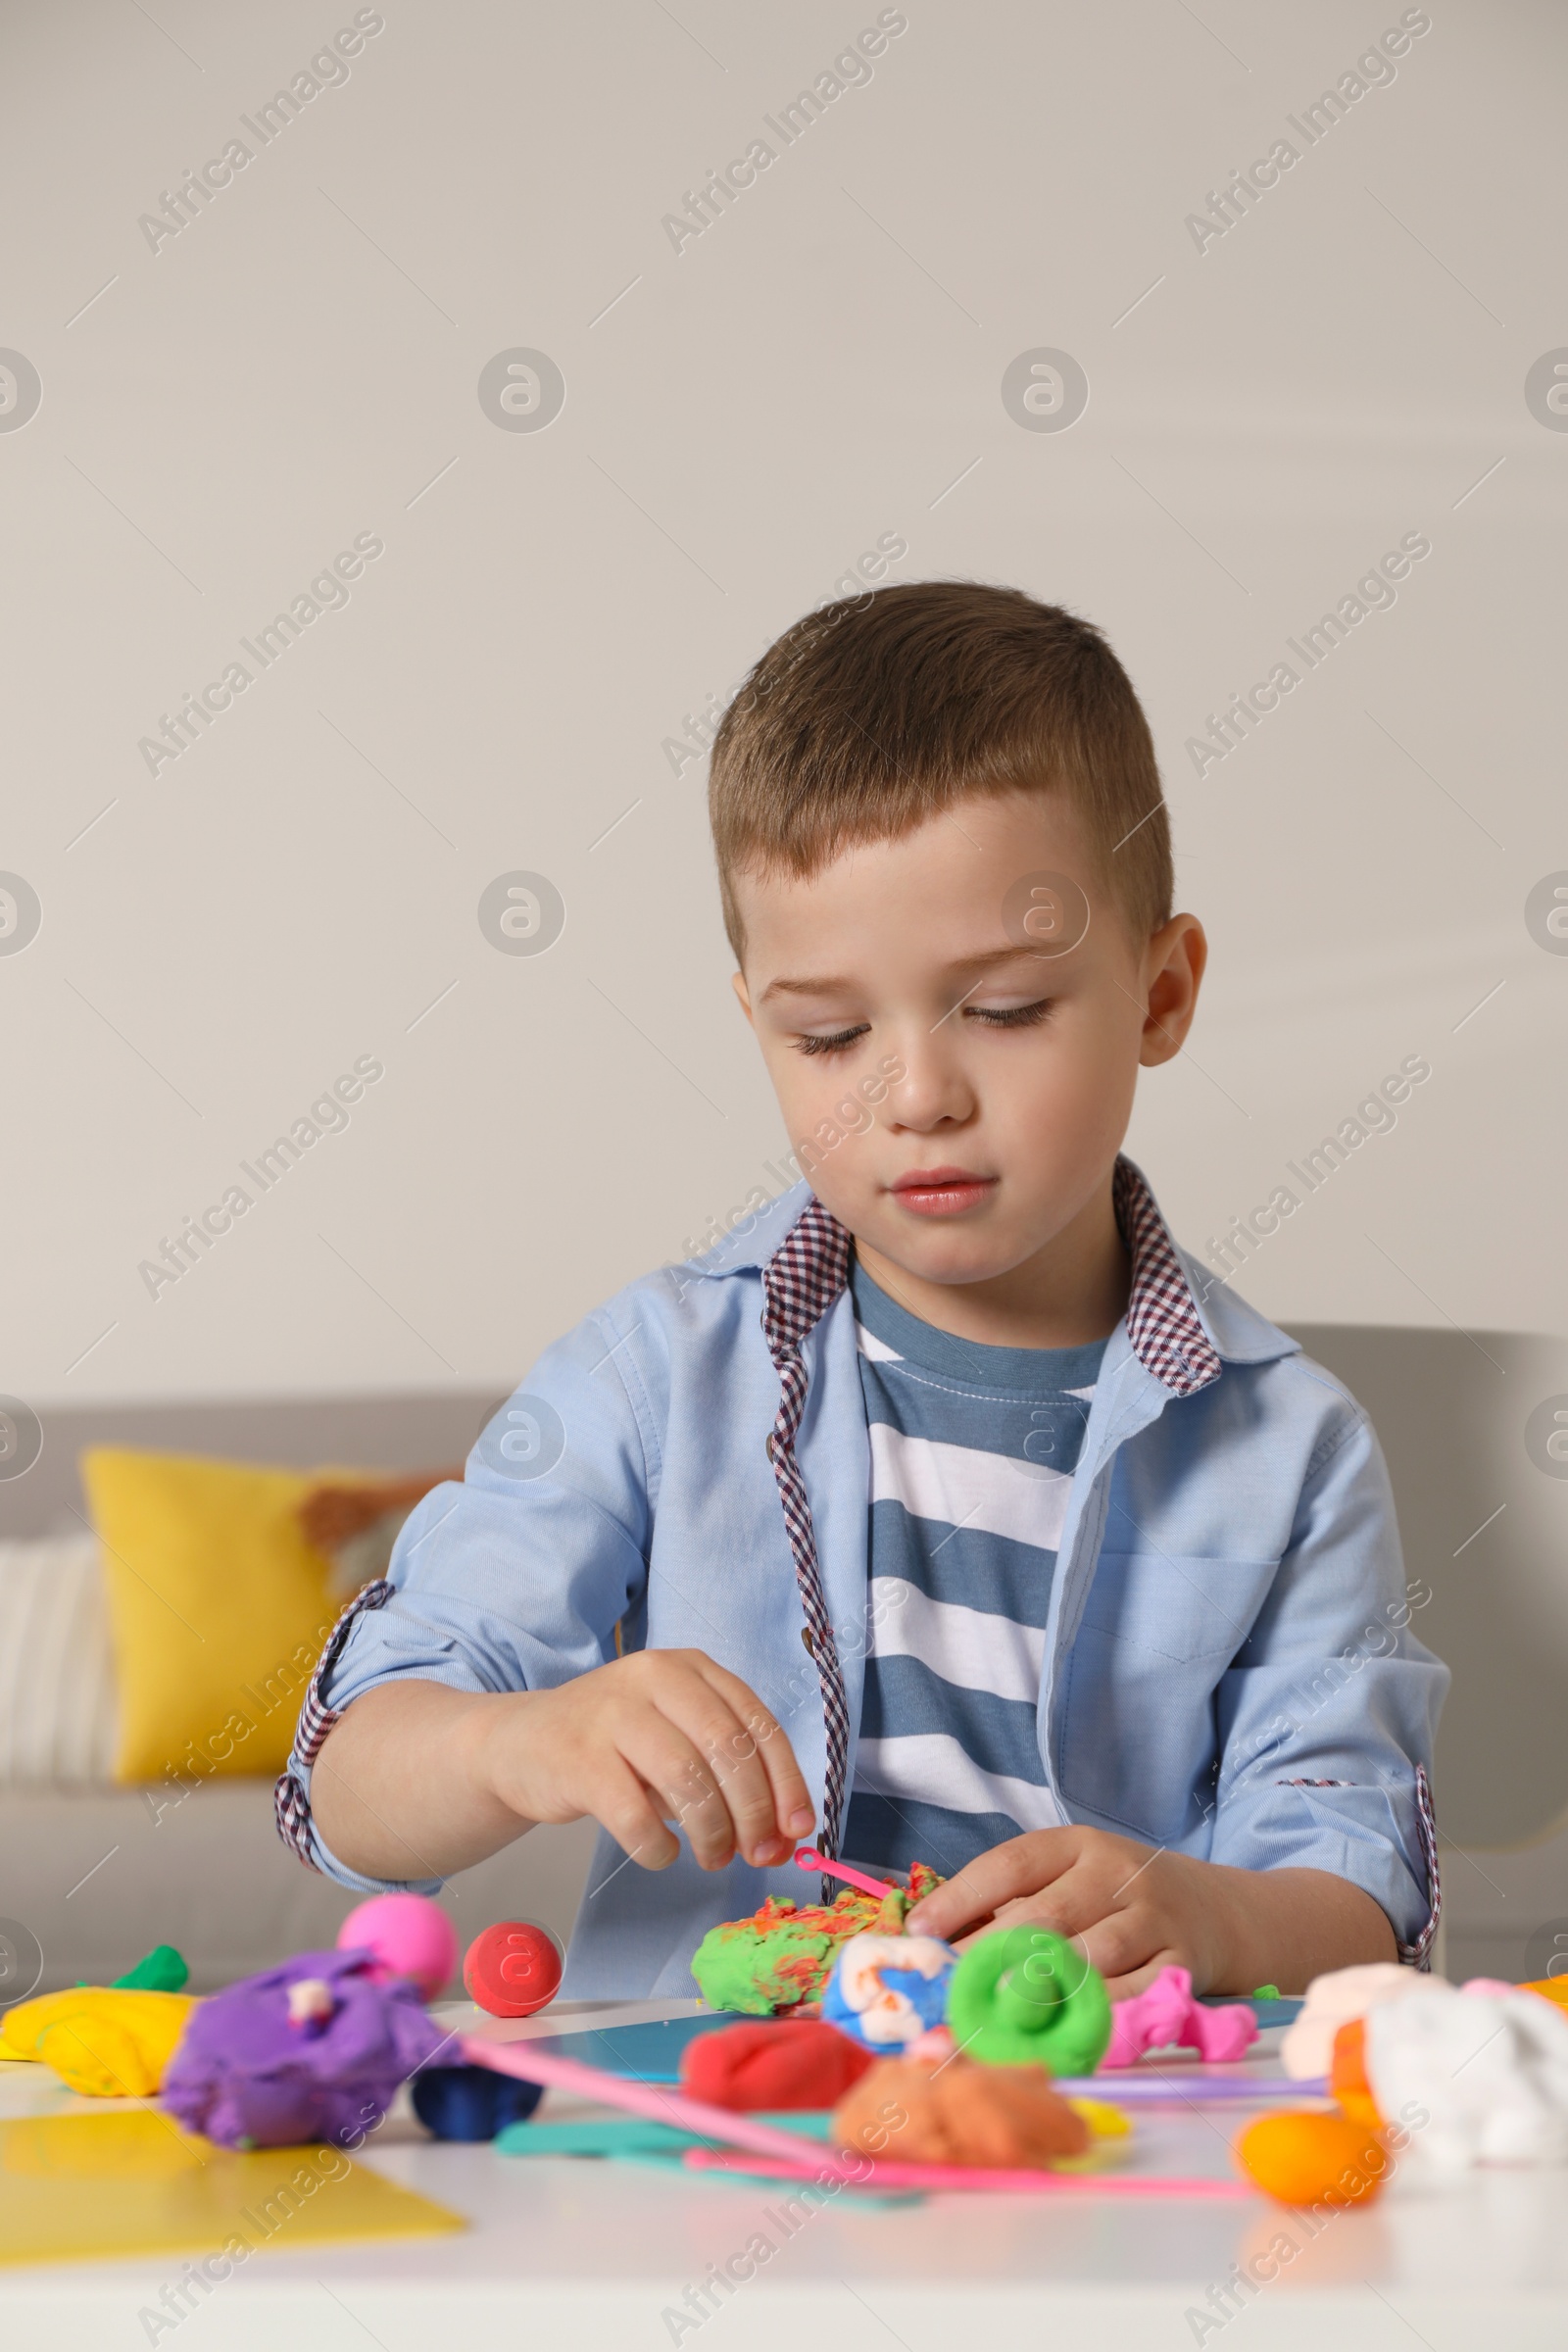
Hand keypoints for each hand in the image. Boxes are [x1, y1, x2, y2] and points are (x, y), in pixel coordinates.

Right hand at [475, 1648, 814, 1874]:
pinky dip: (659, 1848)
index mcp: (692, 1668)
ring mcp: (614, 1713)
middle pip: (729, 1752)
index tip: (799, 1829)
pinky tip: (661, 1852)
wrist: (521, 1743)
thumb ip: (728, 1776)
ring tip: (711, 1857)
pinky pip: (636, 1817)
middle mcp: (655, 1677)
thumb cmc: (615, 1746)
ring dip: (712, 1835)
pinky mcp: (579, 1758)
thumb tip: (781, 1837)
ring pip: (689, 1783)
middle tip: (755, 1855)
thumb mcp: (677, 1740)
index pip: (758, 1724)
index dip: (787, 1782)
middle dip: (754, 1815)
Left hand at [906, 1827, 1226, 1998]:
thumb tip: (935, 1938)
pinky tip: (1059, 2028)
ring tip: (992, 2014)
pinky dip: (1092, 2014)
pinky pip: (1131, 1994)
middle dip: (987, 1955)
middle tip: (947, 1987)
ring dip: (1038, 1991)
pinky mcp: (1183, 1963)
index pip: (1012, 1864)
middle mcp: (1117, 1873)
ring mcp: (1154, 1918)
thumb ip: (1015, 1902)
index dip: (962, 1896)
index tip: (919, 1929)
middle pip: (1044, 1915)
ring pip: (1087, 1958)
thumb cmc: (1120, 1898)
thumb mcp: (1074, 1877)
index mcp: (1079, 1845)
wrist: (1219, 1912)